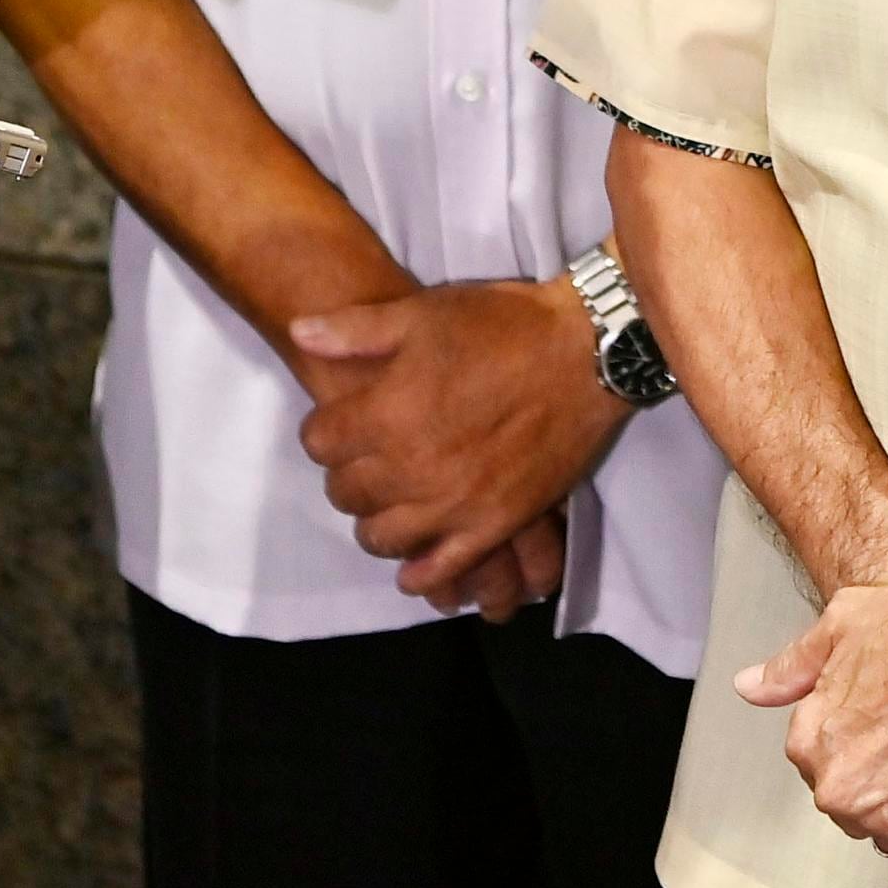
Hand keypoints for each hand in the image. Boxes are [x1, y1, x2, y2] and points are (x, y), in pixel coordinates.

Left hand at [291, 279, 631, 605]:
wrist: (586, 351)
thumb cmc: (504, 326)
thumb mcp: (425, 312)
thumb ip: (356, 330)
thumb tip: (300, 332)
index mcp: (388, 412)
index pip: (319, 443)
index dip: (326, 429)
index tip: (345, 422)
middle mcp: (410, 466)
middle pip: (345, 492)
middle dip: (348, 474)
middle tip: (371, 456)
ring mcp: (453, 502)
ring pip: (382, 536)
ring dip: (377, 520)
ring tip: (395, 501)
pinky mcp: (493, 524)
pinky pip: (441, 568)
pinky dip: (421, 574)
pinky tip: (415, 566)